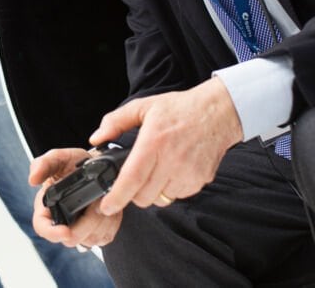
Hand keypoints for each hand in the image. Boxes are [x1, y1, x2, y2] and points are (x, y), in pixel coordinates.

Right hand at [28, 148, 122, 247]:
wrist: (97, 166)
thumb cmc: (74, 164)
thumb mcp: (58, 158)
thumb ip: (43, 164)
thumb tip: (32, 179)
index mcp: (47, 206)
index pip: (42, 227)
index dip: (52, 233)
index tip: (65, 231)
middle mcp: (62, 221)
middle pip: (71, 237)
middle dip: (85, 223)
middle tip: (94, 204)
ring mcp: (80, 229)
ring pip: (90, 238)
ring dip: (99, 220)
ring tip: (100, 201)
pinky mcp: (98, 233)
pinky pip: (105, 236)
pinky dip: (110, 222)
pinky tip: (106, 207)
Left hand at [89, 77, 241, 214]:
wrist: (217, 113)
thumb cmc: (180, 109)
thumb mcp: (143, 107)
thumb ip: (115, 121)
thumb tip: (96, 138)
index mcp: (154, 142)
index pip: (132, 179)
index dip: (117, 197)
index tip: (106, 207)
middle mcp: (171, 161)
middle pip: (143, 196)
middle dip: (133, 192)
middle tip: (135, 176)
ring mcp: (187, 173)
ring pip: (159, 199)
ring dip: (152, 191)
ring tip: (157, 169)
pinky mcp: (199, 181)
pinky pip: (176, 196)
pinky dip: (170, 189)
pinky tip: (172, 170)